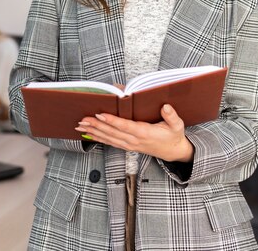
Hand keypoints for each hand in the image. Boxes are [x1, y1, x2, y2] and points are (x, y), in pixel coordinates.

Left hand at [75, 104, 193, 162]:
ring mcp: (129, 145)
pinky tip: (88, 134)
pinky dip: (98, 138)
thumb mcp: (177, 125)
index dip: (112, 121)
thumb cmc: (173, 136)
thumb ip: (171, 116)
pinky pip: (110, 142)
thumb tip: (166, 106)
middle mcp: (134, 140)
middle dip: (96, 125)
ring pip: (108, 138)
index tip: (100, 115)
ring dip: (93, 132)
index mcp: (144, 133)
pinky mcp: (127, 146)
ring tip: (81, 126)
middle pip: (112, 133)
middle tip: (83, 119)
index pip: (125, 126)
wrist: (173, 151)